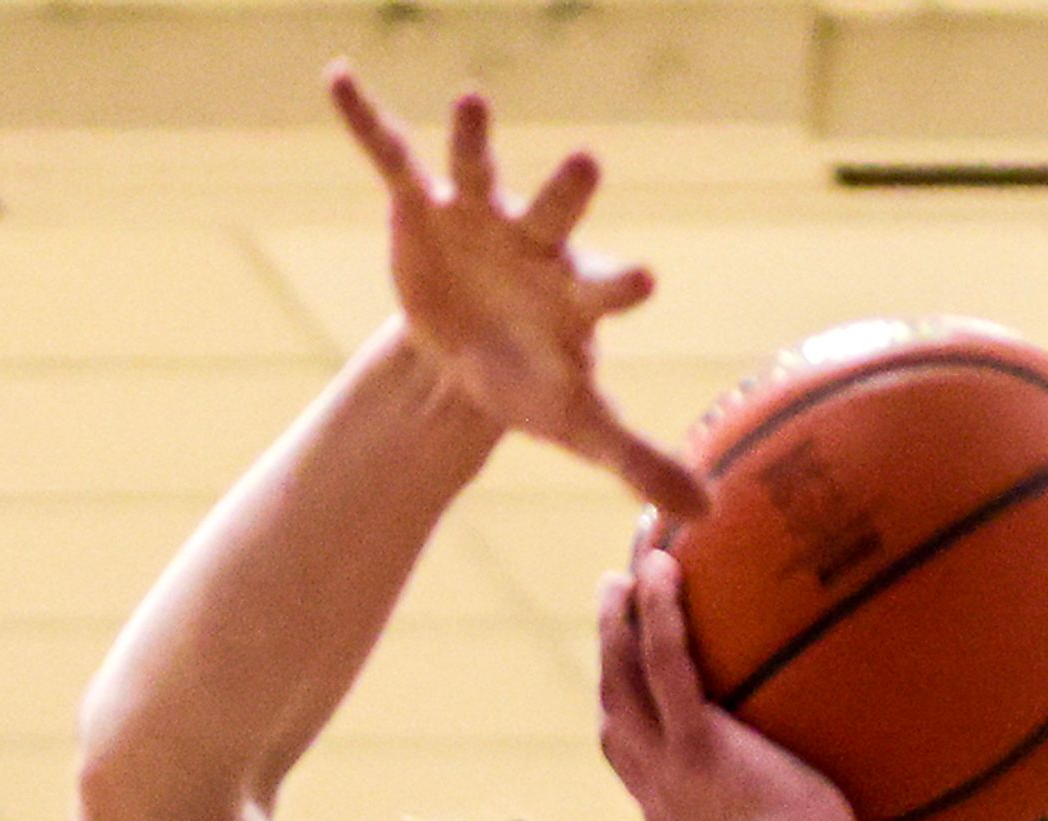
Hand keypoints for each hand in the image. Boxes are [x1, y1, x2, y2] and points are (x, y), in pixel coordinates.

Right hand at [328, 65, 710, 518]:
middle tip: (589, 162)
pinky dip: (365, 122)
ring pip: (479, 172)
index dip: (623, 286)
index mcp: (575, 295)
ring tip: (473, 101)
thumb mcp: (582, 426)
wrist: (470, 356)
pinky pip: (393, 158)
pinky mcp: (423, 208)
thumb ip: (640, 459)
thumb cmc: (537, 381)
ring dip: (476, 139)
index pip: (606, 288)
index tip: (646, 282)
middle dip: (568, 190)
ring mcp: (478, 219)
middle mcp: (534, 245)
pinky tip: (339, 79)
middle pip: (555, 213)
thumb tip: (709, 514)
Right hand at [596, 552, 891, 820]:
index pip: (648, 776)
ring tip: (627, 568)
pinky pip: (666, 667)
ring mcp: (672, 773)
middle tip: (617, 609)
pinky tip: (663, 566)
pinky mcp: (699, 750)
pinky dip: (658, 615)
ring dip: (617, 623)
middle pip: (618, 716)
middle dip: (611, 661)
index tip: (650, 701)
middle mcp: (662, 801)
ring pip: (624, 683)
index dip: (639, 733)